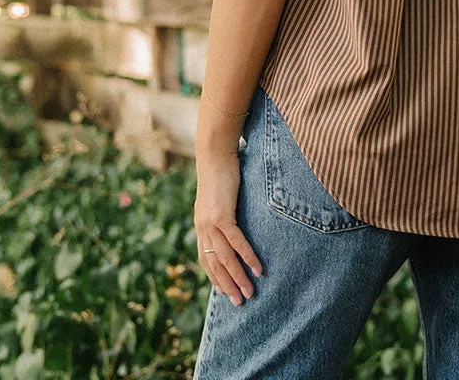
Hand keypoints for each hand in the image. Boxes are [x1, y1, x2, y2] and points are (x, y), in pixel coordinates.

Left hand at [194, 150, 263, 304]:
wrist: (214, 154)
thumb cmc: (220, 171)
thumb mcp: (218, 196)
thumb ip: (222, 210)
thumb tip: (230, 218)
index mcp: (201, 224)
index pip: (205, 258)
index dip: (214, 276)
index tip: (223, 292)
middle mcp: (203, 227)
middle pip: (214, 264)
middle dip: (227, 285)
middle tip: (239, 303)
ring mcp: (211, 223)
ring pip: (225, 258)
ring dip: (238, 277)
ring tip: (249, 293)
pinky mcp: (222, 215)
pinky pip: (236, 242)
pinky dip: (246, 257)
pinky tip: (257, 268)